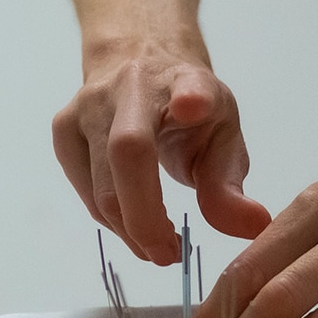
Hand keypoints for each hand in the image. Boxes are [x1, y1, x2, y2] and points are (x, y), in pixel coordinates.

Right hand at [52, 41, 272, 264]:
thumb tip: (254, 227)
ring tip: (160, 245)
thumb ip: (230, 186)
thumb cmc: (189, 110)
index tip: (194, 105)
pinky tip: (135, 223)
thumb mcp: (223, 138)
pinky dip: (112, 221)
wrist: (137, 62)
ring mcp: (88, 106)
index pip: (189, 84)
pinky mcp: (63, 129)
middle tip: (170, 255)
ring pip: (101, 187)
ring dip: (131, 230)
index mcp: (185, 80)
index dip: (191, 97)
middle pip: (127, 154)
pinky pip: (87, 193)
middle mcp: (131, 85)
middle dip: (147, 218)